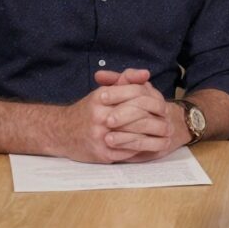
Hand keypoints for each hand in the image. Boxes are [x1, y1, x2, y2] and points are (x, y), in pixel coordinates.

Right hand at [52, 70, 183, 162]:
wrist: (60, 133)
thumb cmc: (87, 111)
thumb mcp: (103, 92)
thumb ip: (125, 80)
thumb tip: (146, 74)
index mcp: (102, 97)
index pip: (135, 94)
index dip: (153, 100)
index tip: (163, 105)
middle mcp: (100, 115)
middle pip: (138, 115)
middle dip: (156, 119)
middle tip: (168, 122)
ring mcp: (101, 136)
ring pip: (136, 135)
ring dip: (154, 137)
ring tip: (165, 136)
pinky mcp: (101, 153)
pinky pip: (128, 151)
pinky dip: (142, 149)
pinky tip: (152, 147)